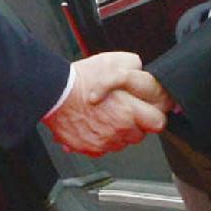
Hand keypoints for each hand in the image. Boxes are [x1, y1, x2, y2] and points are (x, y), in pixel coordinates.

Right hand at [44, 52, 169, 155]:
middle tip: (122, 110)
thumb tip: (144, 74)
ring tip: (104, 115)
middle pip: (140, 134)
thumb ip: (136, 69)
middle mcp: (119, 130)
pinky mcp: (89, 148)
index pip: (158, 122)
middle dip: (135, 124)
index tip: (148, 111)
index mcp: (129, 111)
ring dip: (118, 132)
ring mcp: (104, 142)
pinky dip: (100, 137)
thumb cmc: (81, 79)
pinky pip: (103, 147)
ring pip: (121, 142)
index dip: (153, 114)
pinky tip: (92, 123)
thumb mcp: (115, 62)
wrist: (53, 93)